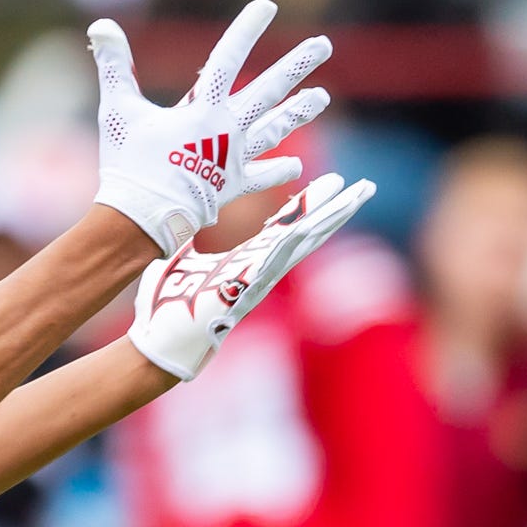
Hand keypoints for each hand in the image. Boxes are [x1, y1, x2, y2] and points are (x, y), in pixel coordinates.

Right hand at [89, 0, 332, 251]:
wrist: (141, 218)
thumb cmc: (127, 163)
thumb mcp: (117, 109)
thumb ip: (113, 65)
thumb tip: (100, 24)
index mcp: (202, 109)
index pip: (228, 59)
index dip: (246, 30)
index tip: (267, 6)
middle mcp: (227, 130)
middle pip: (269, 91)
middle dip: (297, 65)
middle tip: (322, 45)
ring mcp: (234, 159)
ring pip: (275, 129)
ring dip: (299, 112)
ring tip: (322, 97)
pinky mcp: (234, 187)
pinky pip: (263, 176)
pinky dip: (278, 170)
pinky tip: (295, 165)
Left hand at [128, 172, 376, 380]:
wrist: (161, 344)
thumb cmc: (167, 310)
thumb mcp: (182, 269)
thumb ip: (189, 256)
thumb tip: (178, 240)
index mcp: (248, 261)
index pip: (285, 227)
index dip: (307, 206)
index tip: (329, 183)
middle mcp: (261, 268)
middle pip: (307, 233)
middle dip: (336, 209)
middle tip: (365, 186)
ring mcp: (258, 278)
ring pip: (302, 241)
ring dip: (331, 219)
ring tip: (358, 195)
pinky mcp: (248, 286)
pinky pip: (276, 258)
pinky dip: (297, 238)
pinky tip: (315, 220)